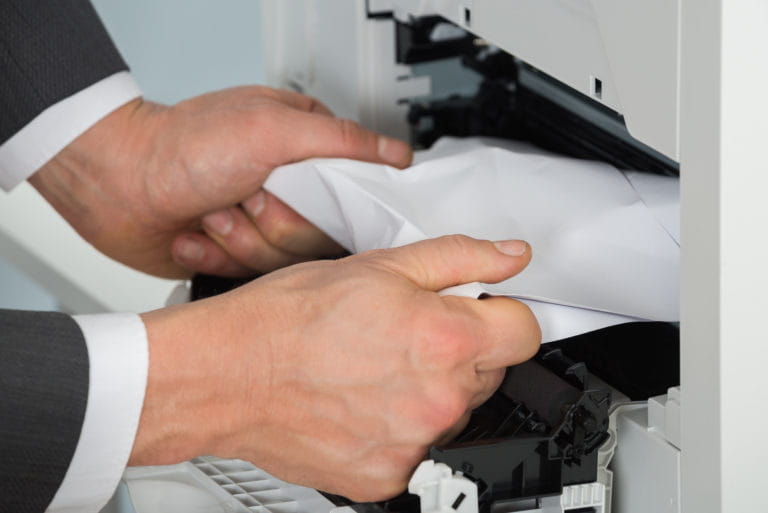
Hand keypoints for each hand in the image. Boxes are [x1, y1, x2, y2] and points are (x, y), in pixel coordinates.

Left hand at [30, 87, 411, 277]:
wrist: (115, 183)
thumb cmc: (181, 147)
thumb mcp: (271, 127)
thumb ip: (340, 141)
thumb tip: (396, 153)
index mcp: (306, 156)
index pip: (352, 202)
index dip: (327, 212)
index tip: (301, 205)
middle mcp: (287, 194)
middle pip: (315, 240)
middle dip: (272, 224)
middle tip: (243, 195)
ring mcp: (260, 226)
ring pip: (281, 265)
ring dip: (238, 239)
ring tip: (212, 211)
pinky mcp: (234, 255)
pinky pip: (246, 278)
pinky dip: (215, 255)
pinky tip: (196, 232)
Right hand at [131, 235, 540, 500]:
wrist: (227, 374)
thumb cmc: (289, 319)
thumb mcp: (379, 265)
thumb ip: (459, 258)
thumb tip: (510, 256)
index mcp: (444, 339)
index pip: (524, 331)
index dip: (501, 314)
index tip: (478, 313)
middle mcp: (437, 399)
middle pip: (488, 372)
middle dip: (458, 350)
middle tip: (403, 334)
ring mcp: (412, 444)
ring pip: (452, 411)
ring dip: (428, 391)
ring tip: (373, 368)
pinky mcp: (386, 476)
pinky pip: (417, 449)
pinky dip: (398, 429)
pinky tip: (360, 402)